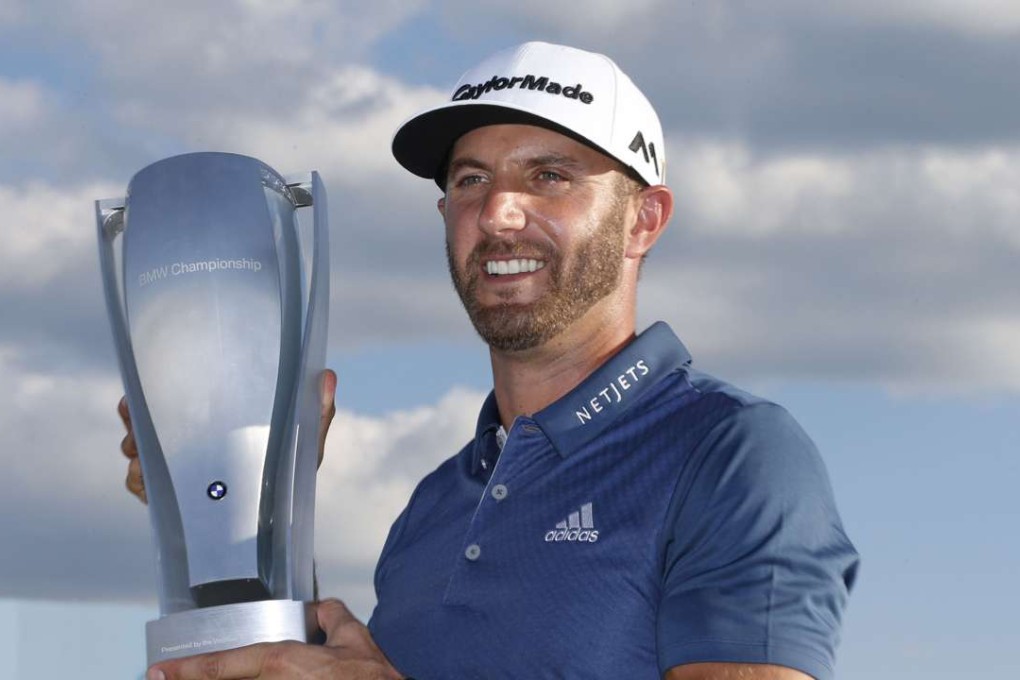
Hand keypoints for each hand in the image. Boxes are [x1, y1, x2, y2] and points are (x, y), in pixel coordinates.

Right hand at [119, 369, 337, 503]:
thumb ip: (317, 411)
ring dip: (135, 447)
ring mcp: (176, 471)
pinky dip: (139, 480)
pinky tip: (147, 480)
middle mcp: (192, 443)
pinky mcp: (168, 498)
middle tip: (135, 419)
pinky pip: (139, 484)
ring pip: (137, 451)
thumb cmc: (292, 482)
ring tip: (141, 451)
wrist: (275, 534)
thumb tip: (329, 374)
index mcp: (217, 423)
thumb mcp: (306, 445)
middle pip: (146, 420)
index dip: (153, 391)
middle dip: (136, 418)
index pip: (176, 396)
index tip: (140, 392)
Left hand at [146, 599, 403, 679]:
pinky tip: (244, 679)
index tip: (158, 672)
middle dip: (196, 679)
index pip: (224, 665)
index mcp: (283, 664)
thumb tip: (319, 610)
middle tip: (166, 677)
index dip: (187, 670)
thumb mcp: (355, 638)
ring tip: (186, 677)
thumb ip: (332, 617)